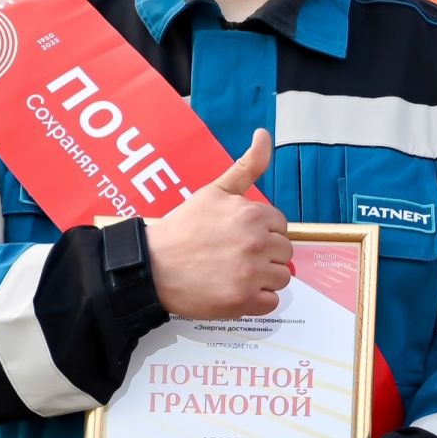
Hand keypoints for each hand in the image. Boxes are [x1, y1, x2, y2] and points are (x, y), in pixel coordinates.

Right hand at [144, 128, 291, 318]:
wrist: (152, 267)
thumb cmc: (182, 229)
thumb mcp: (214, 191)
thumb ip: (247, 165)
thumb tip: (264, 134)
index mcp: (253, 214)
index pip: (281, 226)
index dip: (262, 232)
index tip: (241, 238)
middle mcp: (256, 242)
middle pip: (284, 253)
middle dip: (265, 255)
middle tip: (236, 257)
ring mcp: (251, 273)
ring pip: (281, 278)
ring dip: (263, 279)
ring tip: (234, 273)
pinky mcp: (244, 301)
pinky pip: (271, 303)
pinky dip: (257, 301)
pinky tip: (235, 290)